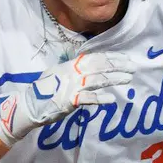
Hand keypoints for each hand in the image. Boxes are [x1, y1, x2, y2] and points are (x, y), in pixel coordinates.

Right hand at [0, 52, 131, 145]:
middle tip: (133, 67)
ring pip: (97, 80)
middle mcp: (73, 73)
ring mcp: (71, 86)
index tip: (126, 58)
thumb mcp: (59, 73)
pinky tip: (111, 100)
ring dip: (113, 79)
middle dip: (117, 66)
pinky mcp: (69, 100)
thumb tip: (88, 63)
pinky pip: (87, 99)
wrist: (30, 104)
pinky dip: (100, 99)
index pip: (95, 58)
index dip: (111, 57)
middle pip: (99, 66)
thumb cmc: (45, 90)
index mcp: (71, 65)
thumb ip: (74, 69)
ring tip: (128, 79)